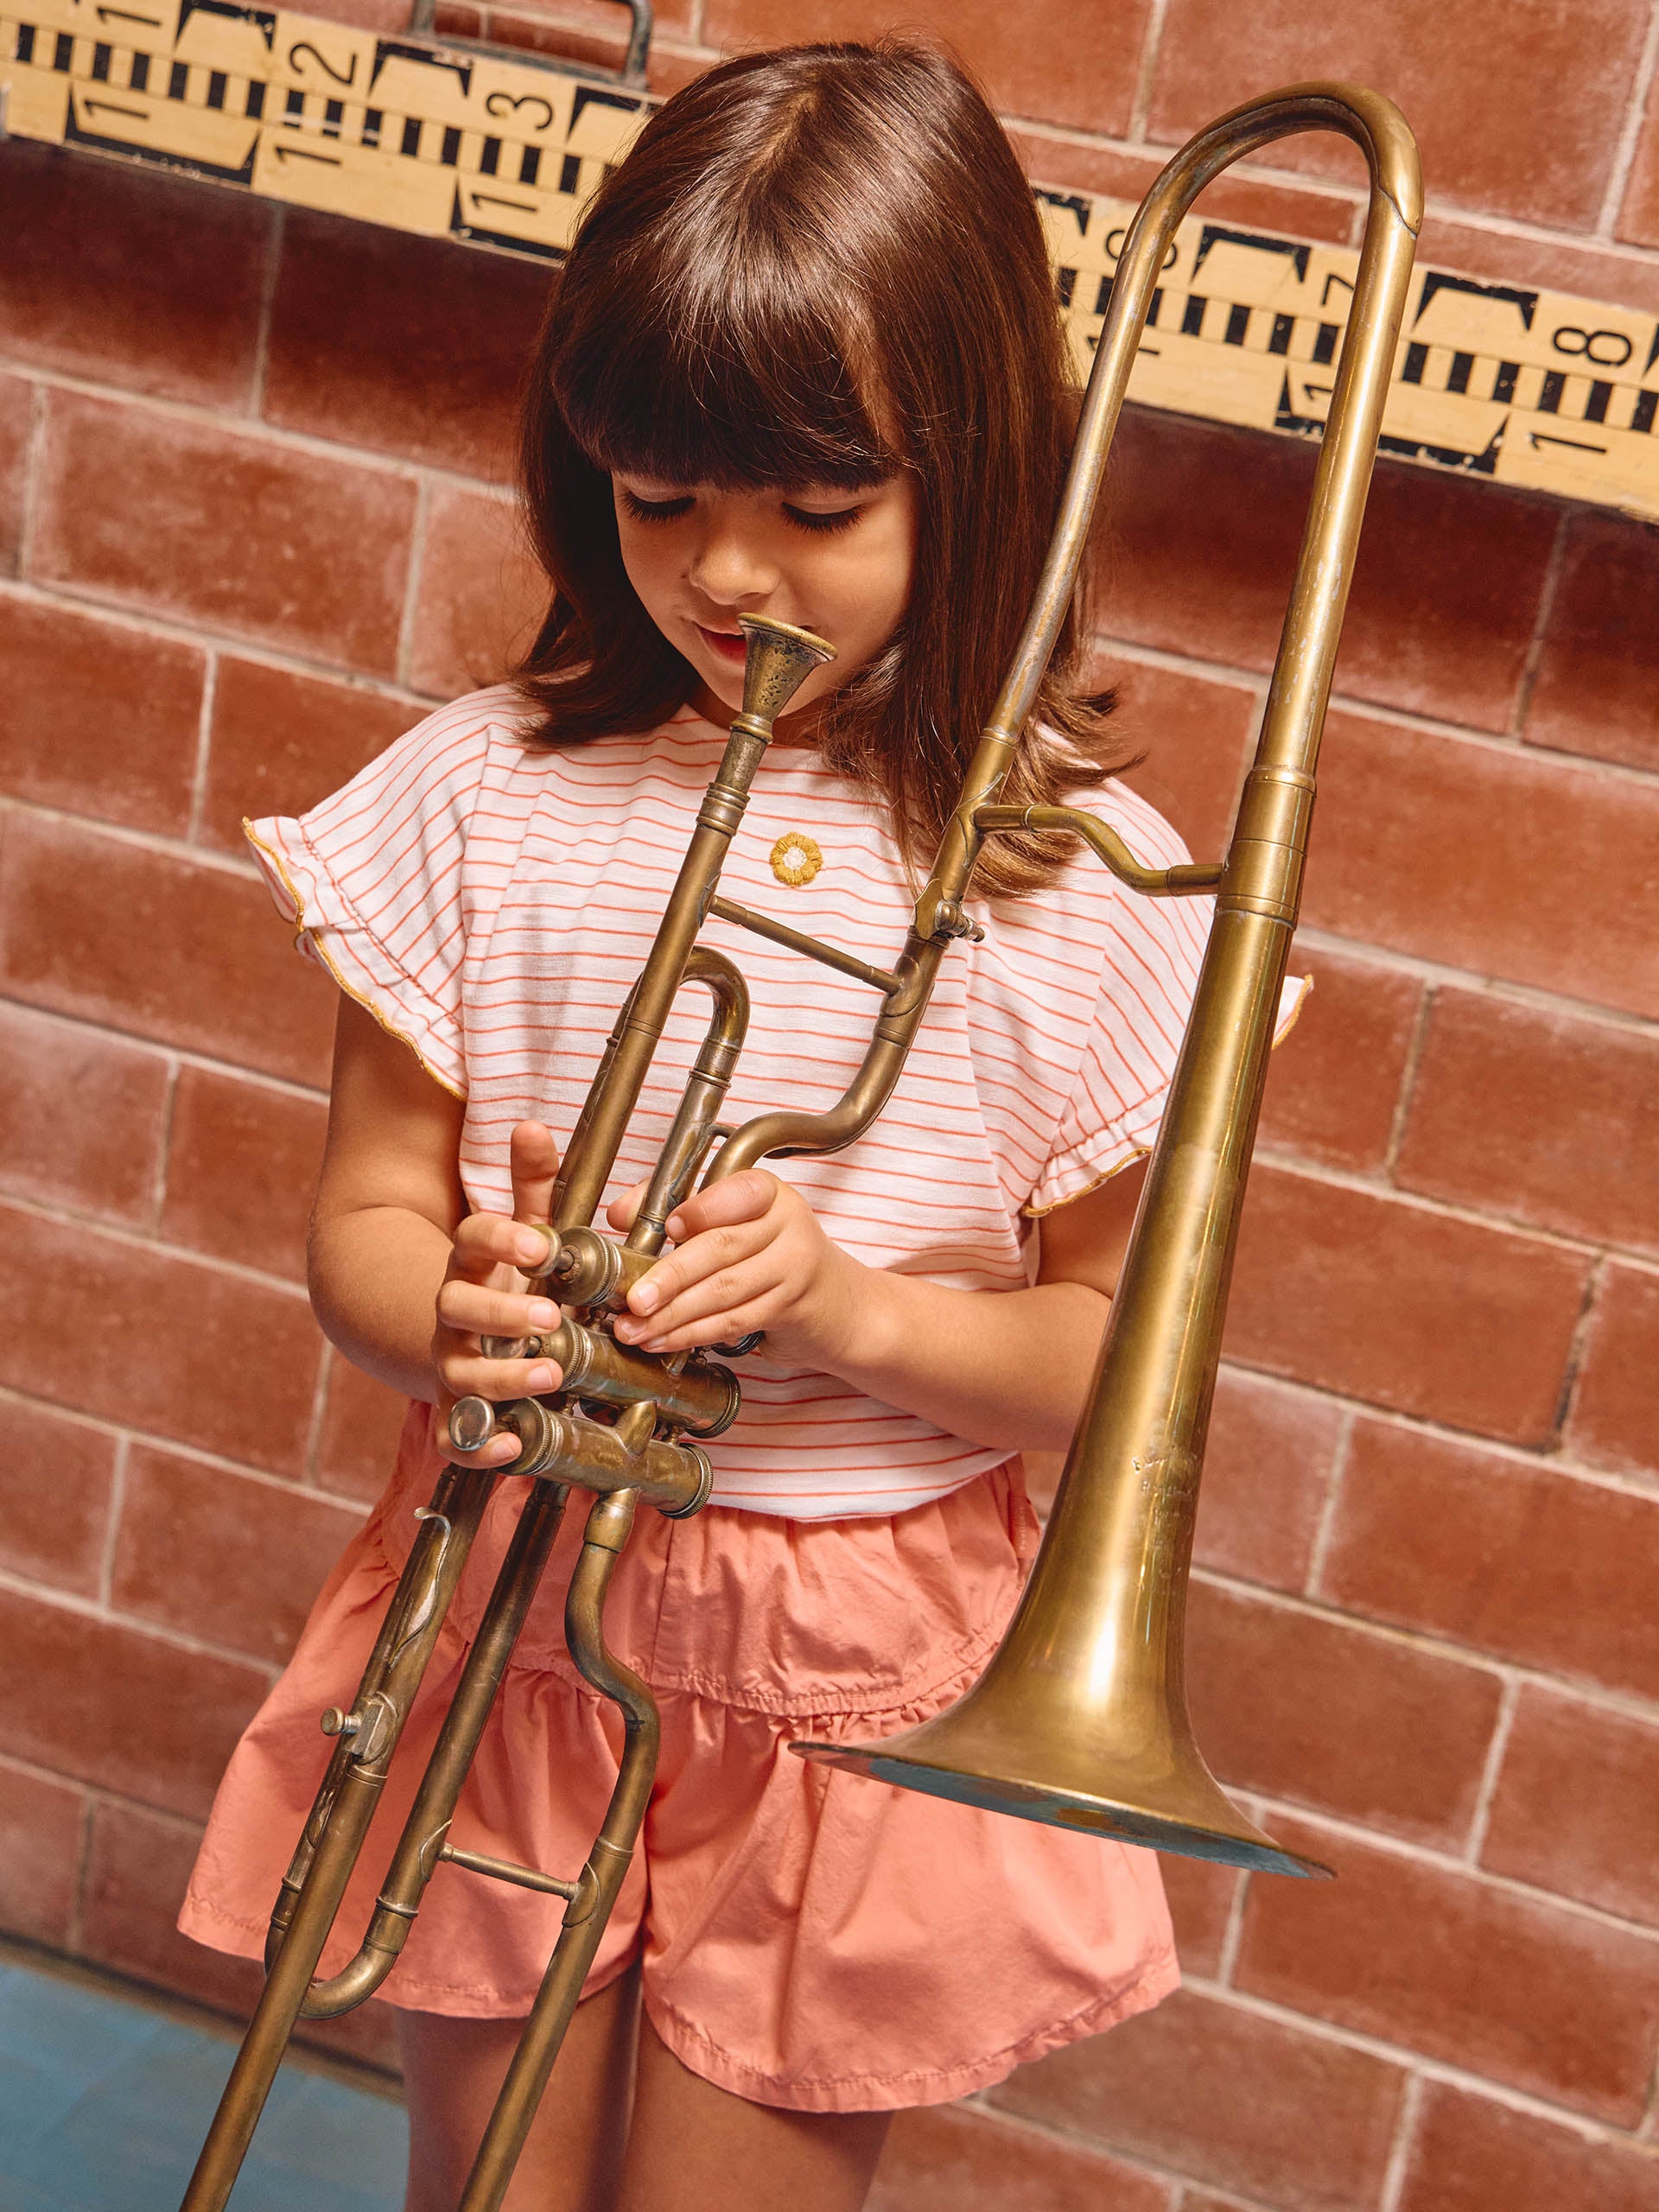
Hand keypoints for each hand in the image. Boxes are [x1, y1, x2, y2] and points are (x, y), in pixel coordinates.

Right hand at [433, 1121, 563, 1466]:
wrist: (451, 1332)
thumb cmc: (505, 1277)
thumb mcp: (522, 1228)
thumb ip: (533, 1183)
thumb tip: (532, 1124)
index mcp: (470, 1263)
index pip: (472, 1241)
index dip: (501, 1240)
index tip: (537, 1243)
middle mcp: (453, 1313)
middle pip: (458, 1308)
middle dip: (502, 1312)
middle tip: (550, 1314)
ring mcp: (451, 1361)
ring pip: (461, 1372)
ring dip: (503, 1376)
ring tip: (553, 1374)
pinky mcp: (458, 1408)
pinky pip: (457, 1437)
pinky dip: (482, 1448)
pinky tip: (516, 1449)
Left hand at [608, 1168, 860, 1366]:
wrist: (838, 1304)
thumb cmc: (772, 1255)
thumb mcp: (736, 1222)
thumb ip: (678, 1208)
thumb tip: (620, 1214)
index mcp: (767, 1191)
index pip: (733, 1193)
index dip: (699, 1210)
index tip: (665, 1228)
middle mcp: (787, 1222)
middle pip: (721, 1246)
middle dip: (671, 1276)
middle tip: (634, 1298)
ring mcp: (794, 1266)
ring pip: (724, 1290)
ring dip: (673, 1315)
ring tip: (634, 1328)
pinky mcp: (791, 1306)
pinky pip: (733, 1320)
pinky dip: (693, 1333)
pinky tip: (664, 1340)